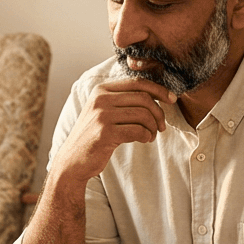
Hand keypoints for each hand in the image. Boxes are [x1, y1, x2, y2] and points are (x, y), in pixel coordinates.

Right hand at [52, 78, 175, 184]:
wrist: (72, 160)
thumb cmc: (93, 136)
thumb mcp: (103, 112)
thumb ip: (123, 100)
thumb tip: (156, 95)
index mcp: (101, 89)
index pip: (137, 82)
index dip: (159, 89)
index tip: (171, 99)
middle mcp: (100, 99)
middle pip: (143, 98)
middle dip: (159, 113)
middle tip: (162, 126)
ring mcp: (101, 115)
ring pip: (143, 115)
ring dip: (153, 127)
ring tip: (152, 135)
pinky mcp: (105, 133)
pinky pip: (138, 131)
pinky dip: (147, 136)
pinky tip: (145, 140)